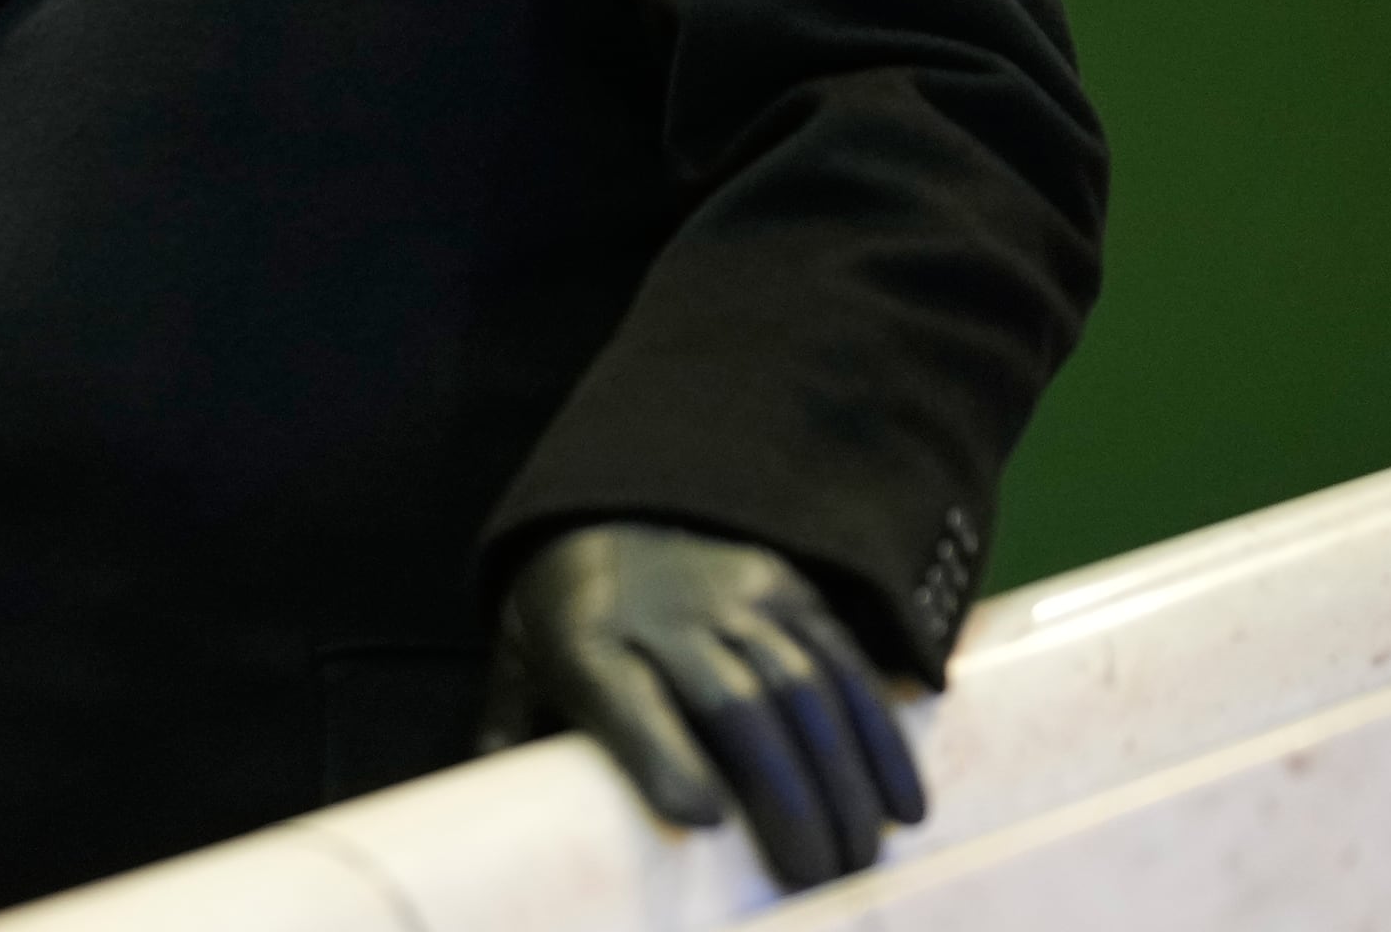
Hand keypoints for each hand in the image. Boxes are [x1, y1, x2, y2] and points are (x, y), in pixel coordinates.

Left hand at [478, 520, 924, 889]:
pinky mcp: (791, 588)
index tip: (702, 818)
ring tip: (860, 857)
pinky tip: (904, 803)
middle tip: (814, 875)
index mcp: (586, 638)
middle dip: (783, 793)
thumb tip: (486, 794)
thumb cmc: (564, 626)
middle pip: (735, 701)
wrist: (606, 515)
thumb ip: (511, 732)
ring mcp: (737, 593)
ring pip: (803, 683)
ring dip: (843, 778)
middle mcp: (666, 610)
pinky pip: (846, 663)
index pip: (625, 696)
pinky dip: (882, 736)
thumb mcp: (519, 667)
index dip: (664, 753)